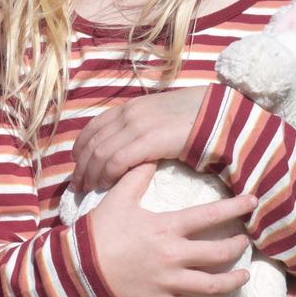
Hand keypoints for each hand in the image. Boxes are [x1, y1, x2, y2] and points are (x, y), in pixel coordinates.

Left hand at [71, 88, 207, 194]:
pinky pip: (117, 160)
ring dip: (91, 173)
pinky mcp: (148, 141)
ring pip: (100, 153)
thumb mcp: (159, 115)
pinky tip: (105, 185)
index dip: (81, 147)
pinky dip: (106, 174)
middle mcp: (128, 114)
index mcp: (130, 107)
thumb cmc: (193, 118)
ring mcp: (137, 126)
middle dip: (81, 165)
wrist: (218, 115)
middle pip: (92, 142)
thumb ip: (141, 125)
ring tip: (88, 189)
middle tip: (77, 184)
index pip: (93, 127)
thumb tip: (127, 142)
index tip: (77, 163)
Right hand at [89, 163, 254, 296]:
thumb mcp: (118, 199)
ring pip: (213, 285)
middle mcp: (174, 256)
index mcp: (167, 228)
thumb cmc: (100, 232)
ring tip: (243, 274)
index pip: (209, 215)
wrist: (80, 267)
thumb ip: (136, 176)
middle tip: (246, 240)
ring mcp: (169, 282)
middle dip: (238, 245)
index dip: (235, 207)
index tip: (252, 201)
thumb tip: (150, 155)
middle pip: (219, 252)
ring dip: (233, 279)